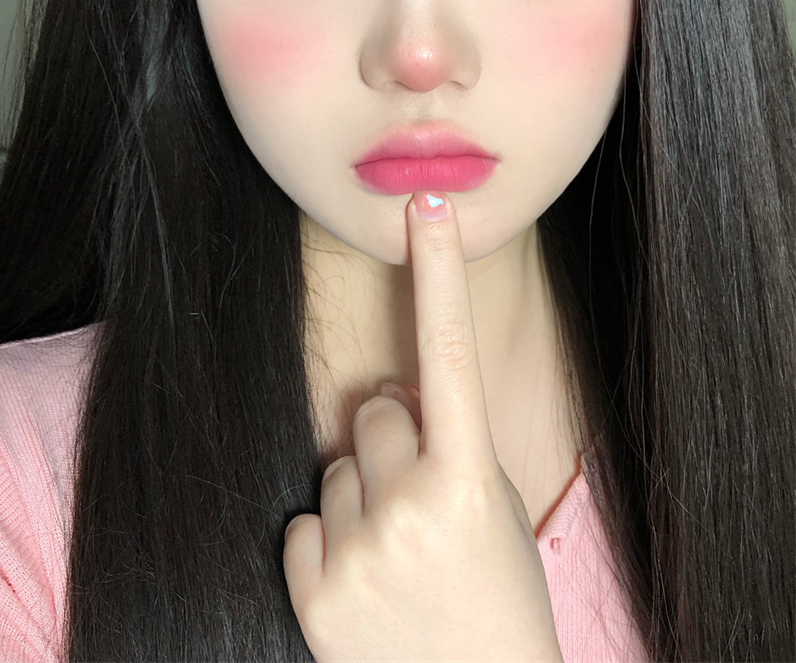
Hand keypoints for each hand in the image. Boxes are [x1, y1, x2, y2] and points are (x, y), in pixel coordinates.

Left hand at [282, 190, 563, 662]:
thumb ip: (448, 442)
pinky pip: (304, 518)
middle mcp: (411, 506)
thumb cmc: (497, 595)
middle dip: (393, 438)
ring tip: (396, 550)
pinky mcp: (312, 590)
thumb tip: (390, 396)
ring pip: (336, 461)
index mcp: (470, 478)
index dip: (438, 270)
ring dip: (362, 491)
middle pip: (374, 409)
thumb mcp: (493, 509)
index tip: (428, 204)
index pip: (450, 351)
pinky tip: (363, 579)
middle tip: (421, 499)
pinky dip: (328, 540)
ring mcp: (359, 550)